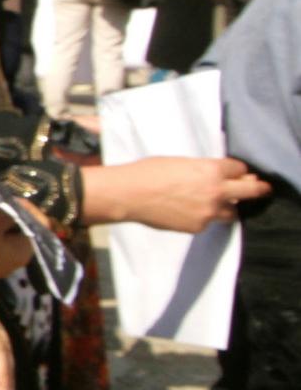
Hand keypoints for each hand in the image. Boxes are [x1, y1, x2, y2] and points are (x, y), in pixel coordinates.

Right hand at [89, 155, 268, 233]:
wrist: (129, 194)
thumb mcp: (181, 163)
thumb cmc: (149, 172)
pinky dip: (204, 216)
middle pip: (251, 191)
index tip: (236, 173)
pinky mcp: (199, 226)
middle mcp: (216, 191)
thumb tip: (219, 177)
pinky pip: (210, 221)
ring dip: (228, 207)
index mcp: (212, 170)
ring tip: (213, 203)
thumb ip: (205, 169)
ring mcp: (209, 211)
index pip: (240, 169)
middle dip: (258, 189)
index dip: (237, 170)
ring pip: (232, 212)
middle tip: (261, 188)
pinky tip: (186, 210)